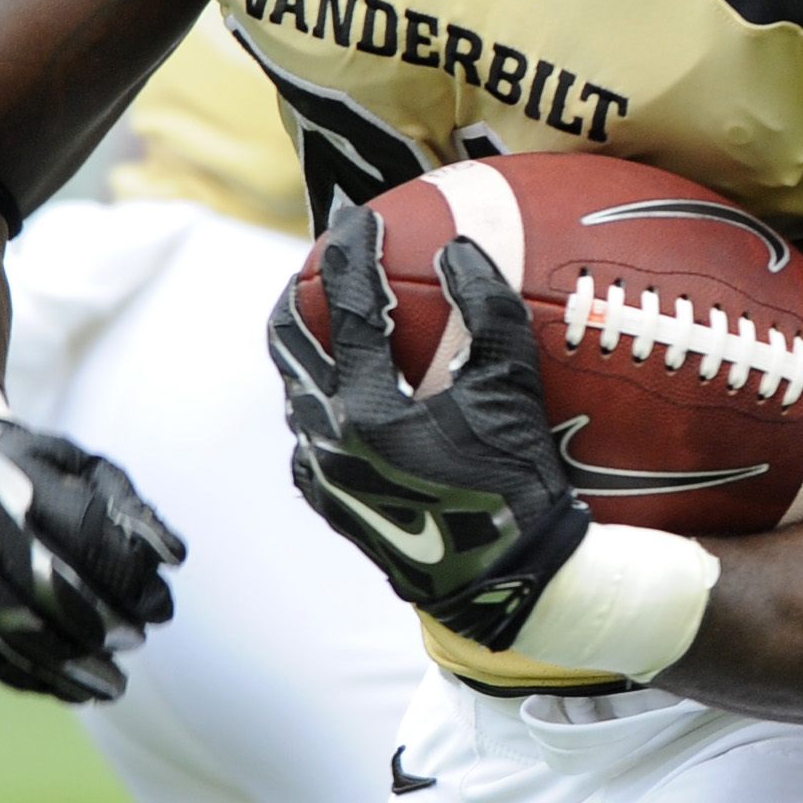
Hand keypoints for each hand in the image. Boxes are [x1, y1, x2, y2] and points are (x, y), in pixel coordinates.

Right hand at [0, 409, 182, 702]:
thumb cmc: (29, 473)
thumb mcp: (82, 468)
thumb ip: (130, 510)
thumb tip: (174, 558)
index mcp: (12, 475)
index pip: (81, 530)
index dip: (125, 574)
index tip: (160, 607)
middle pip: (39, 584)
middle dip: (96, 621)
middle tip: (135, 641)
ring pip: (6, 627)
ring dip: (65, 664)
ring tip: (112, 685)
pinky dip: (27, 676)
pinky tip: (68, 689)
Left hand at [266, 202, 588, 648]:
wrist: (503, 585)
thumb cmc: (516, 489)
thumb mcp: (514, 396)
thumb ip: (488, 313)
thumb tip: (459, 248)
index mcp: (363, 410)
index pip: (343, 307)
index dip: (351, 252)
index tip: (362, 216)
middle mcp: (324, 439)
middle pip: (286, 341)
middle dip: (300, 289)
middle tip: (325, 258)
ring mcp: (319, 474)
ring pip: (294, 389)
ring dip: (311, 345)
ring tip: (336, 318)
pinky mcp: (328, 501)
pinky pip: (308, 435)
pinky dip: (324, 399)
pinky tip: (354, 392)